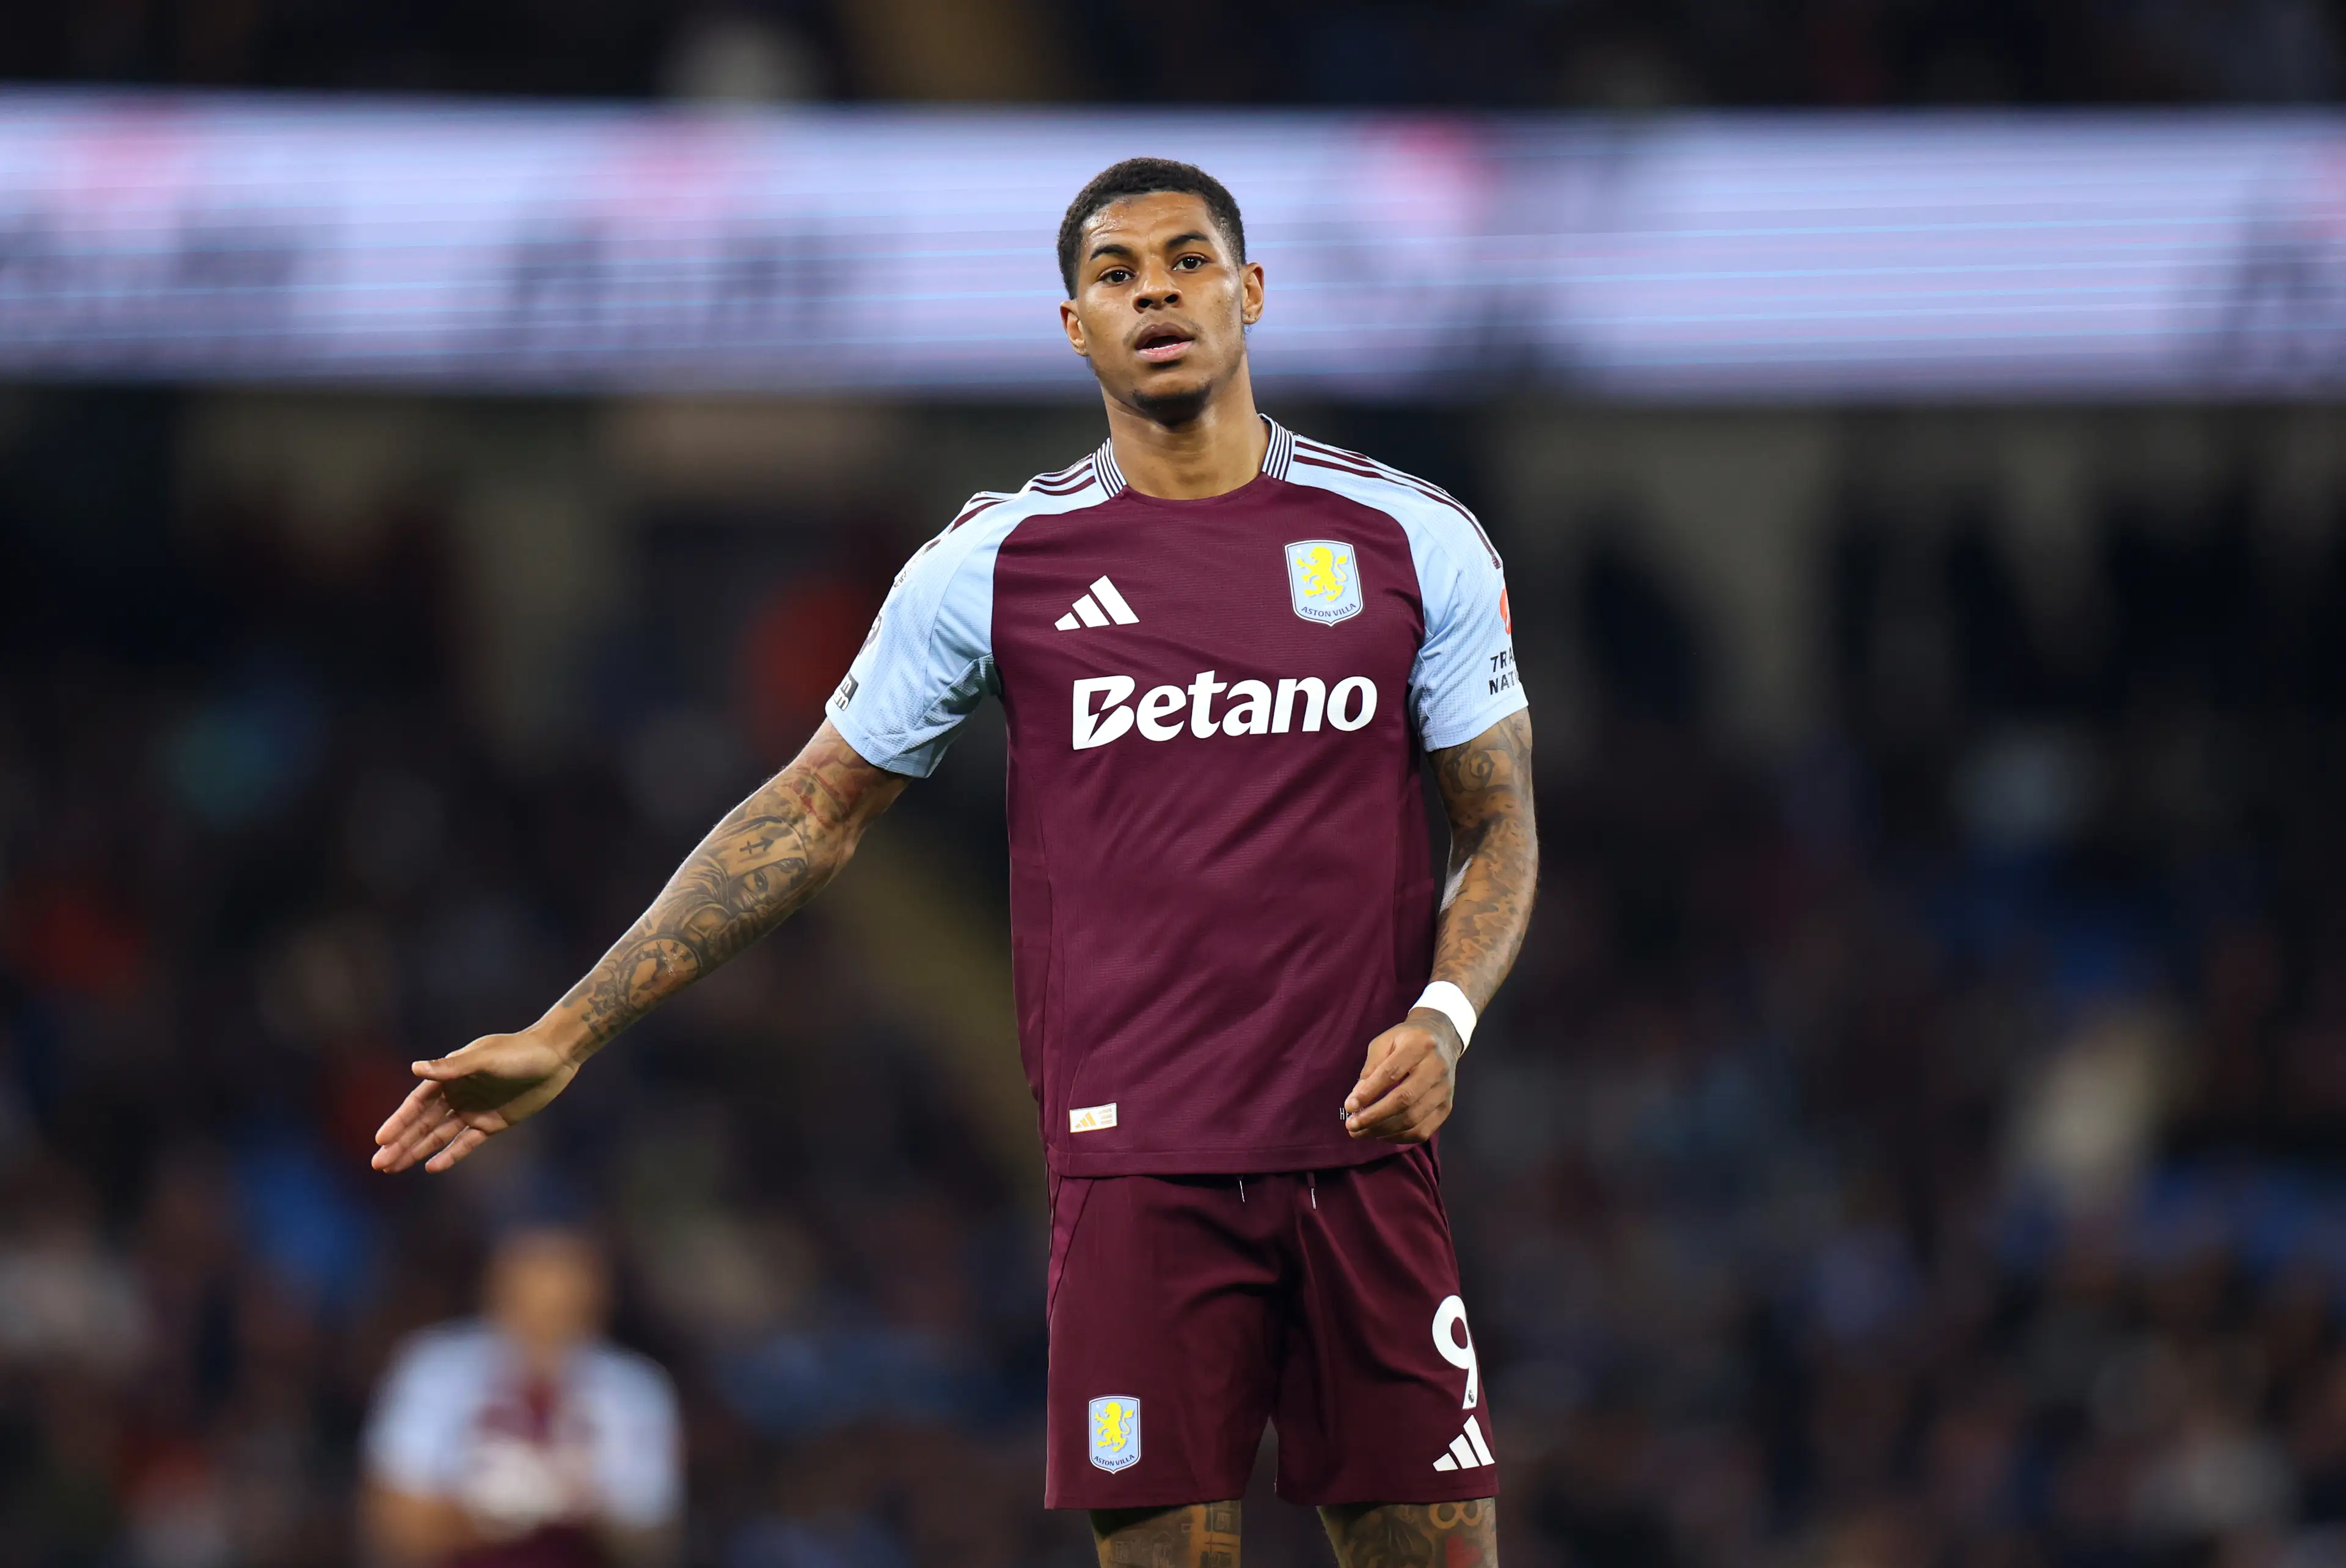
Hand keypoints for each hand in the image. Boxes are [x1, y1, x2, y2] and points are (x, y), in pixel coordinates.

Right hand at [371, 1028, 579, 1173]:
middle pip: (423, 1123)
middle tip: (379, 1164)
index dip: (399, 1121)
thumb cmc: (519, 1052)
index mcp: (450, 1075)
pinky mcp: (491, 1123)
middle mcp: (457, 1094)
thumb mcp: (485, 1058)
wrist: (554, 1057)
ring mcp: (473, 1110)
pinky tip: (431, 1167)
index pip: (417, 1103)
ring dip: (417, 1151)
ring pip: (439, 1135)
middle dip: (401, 1143)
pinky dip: (449, 1155)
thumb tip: (415, 1067)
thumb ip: (452, 1067)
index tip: (381, 1139)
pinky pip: (465, 1143)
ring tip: (394, 1168)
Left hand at [1342, 1009, 1462, 1142]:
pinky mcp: (1447, 1107)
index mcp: (1420, 1044)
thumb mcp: (1385, 1041)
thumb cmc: (1407, 1039)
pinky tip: (1381, 1134)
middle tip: (1351, 1125)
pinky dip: (1399, 1137)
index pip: (1391, 1073)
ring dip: (1383, 1130)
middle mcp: (1437, 1067)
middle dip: (1374, 1116)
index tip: (1349, 1106)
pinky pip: (1423, 1130)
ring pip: (1413, 1119)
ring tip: (1361, 1132)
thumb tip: (1356, 1099)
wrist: (1442, 1039)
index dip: (1369, 1092)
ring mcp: (1445, 1089)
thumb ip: (1371, 1067)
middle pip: (1404, 1099)